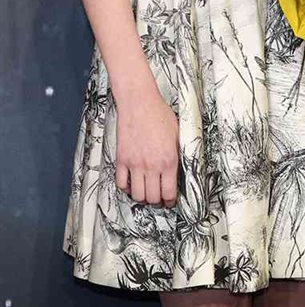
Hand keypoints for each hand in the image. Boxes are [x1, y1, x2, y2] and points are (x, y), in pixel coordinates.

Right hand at [113, 84, 179, 206]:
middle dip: (157, 202)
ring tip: (146, 194)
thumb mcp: (179, 135)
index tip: (171, 201)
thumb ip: (179, 154)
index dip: (170, 201)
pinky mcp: (121, 160)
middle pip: (152, 197)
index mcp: (169, 161)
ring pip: (137, 194)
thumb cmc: (161, 116)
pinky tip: (131, 185)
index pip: (169, 192)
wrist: (140, 105)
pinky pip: (121, 183)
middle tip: (159, 199)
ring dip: (142, 198)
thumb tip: (181, 169)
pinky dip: (126, 188)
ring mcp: (135, 164)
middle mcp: (151, 166)